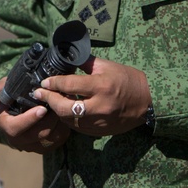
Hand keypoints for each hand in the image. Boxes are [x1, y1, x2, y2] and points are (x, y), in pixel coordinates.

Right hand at [0, 77, 69, 152]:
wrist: (23, 104)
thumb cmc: (13, 94)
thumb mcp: (6, 88)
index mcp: (5, 125)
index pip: (15, 128)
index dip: (29, 120)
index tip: (42, 108)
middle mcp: (17, 139)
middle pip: (36, 135)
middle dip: (50, 120)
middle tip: (59, 105)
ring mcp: (31, 145)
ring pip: (50, 139)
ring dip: (59, 124)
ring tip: (64, 109)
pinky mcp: (44, 147)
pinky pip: (58, 141)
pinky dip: (64, 129)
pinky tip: (65, 116)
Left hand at [35, 57, 151, 136]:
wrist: (148, 101)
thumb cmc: (127, 79)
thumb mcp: (107, 66)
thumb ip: (85, 63)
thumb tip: (66, 56)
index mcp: (101, 86)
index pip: (70, 85)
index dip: (53, 83)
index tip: (43, 82)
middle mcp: (99, 106)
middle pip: (65, 108)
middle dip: (49, 100)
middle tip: (39, 94)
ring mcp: (100, 121)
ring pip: (69, 120)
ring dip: (57, 111)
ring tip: (51, 101)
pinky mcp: (101, 131)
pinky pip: (79, 127)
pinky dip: (69, 119)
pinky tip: (65, 111)